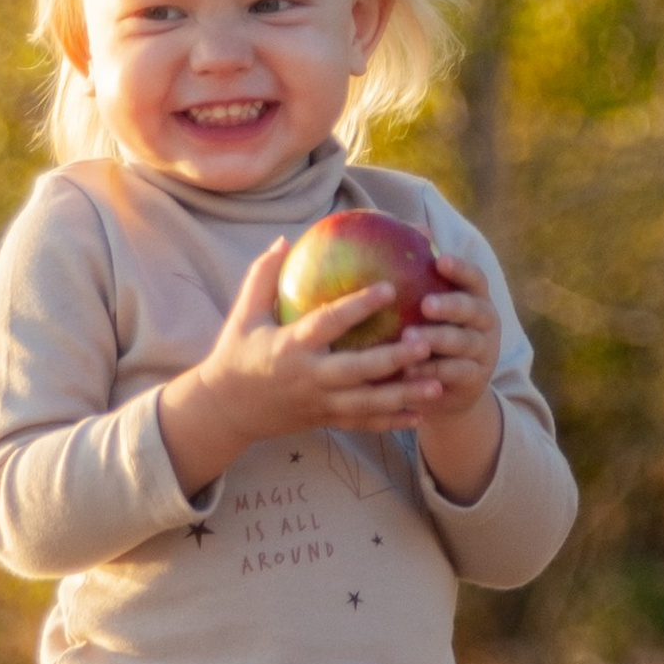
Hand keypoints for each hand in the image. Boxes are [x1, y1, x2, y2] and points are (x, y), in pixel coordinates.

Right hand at [157, 238, 455, 497]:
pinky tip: (422, 415)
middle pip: (358, 370)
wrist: (225, 410)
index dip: (359, 306)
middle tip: (427, 342)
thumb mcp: (243, 314)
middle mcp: (309, 377)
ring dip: (405, 395)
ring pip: (368, 402)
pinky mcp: (325, 420)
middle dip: (394, 359)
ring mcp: (319, 402)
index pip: (329, 323)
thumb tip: (286, 240)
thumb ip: (263, 277)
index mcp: (291, 346)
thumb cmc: (236, 354)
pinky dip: (393, 421)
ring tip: (438, 383)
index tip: (389, 289)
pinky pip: (364, 423)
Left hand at [414, 252, 504, 505]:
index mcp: (475, 299)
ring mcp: (484, 352)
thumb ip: (420, 275)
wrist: (446, 389)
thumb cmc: (430, 335)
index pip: (475, 279)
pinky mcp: (475, 380)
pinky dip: (434, 371)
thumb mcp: (427, 309)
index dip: (460, 269)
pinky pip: (456, 373)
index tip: (439, 260)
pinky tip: (410, 370)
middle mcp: (486, 322)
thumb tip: (412, 229)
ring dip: (438, 339)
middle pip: (474, 309)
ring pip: (465, 343)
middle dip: (451, 305)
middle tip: (425, 304)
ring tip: (409, 338)